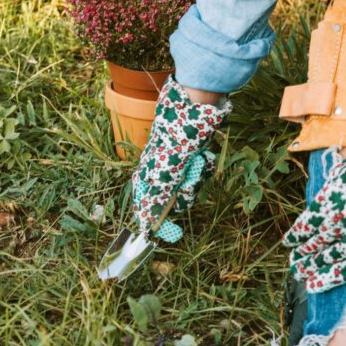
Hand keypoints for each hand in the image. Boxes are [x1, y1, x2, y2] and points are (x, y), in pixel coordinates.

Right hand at [131, 78, 229, 241]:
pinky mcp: (189, 160)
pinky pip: (198, 175)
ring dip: (196, 178)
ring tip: (196, 161)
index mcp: (144, 179)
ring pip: (189, 188)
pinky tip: (201, 155)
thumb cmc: (175, 143)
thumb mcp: (163, 177)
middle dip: (185, 193)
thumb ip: (154, 203)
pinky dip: (202, 167)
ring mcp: (174, 168)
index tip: (175, 234)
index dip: (160, 224)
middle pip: (173, 202)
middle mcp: (157, 176)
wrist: (193, 110)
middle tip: (187, 179)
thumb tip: (143, 228)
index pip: (147, 211)